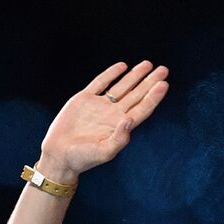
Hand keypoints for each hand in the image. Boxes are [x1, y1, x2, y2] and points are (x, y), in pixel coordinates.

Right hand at [36, 60, 169, 182]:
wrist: (59, 155)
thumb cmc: (83, 159)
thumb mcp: (104, 152)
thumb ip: (119, 139)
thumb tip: (129, 120)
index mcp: (121, 127)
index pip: (142, 109)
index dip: (154, 97)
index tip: (164, 84)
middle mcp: (113, 114)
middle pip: (136, 95)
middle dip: (150, 82)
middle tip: (163, 70)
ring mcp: (100, 106)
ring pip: (122, 86)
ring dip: (135, 76)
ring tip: (148, 64)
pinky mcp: (84, 99)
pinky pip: (100, 82)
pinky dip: (111, 74)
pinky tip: (122, 66)